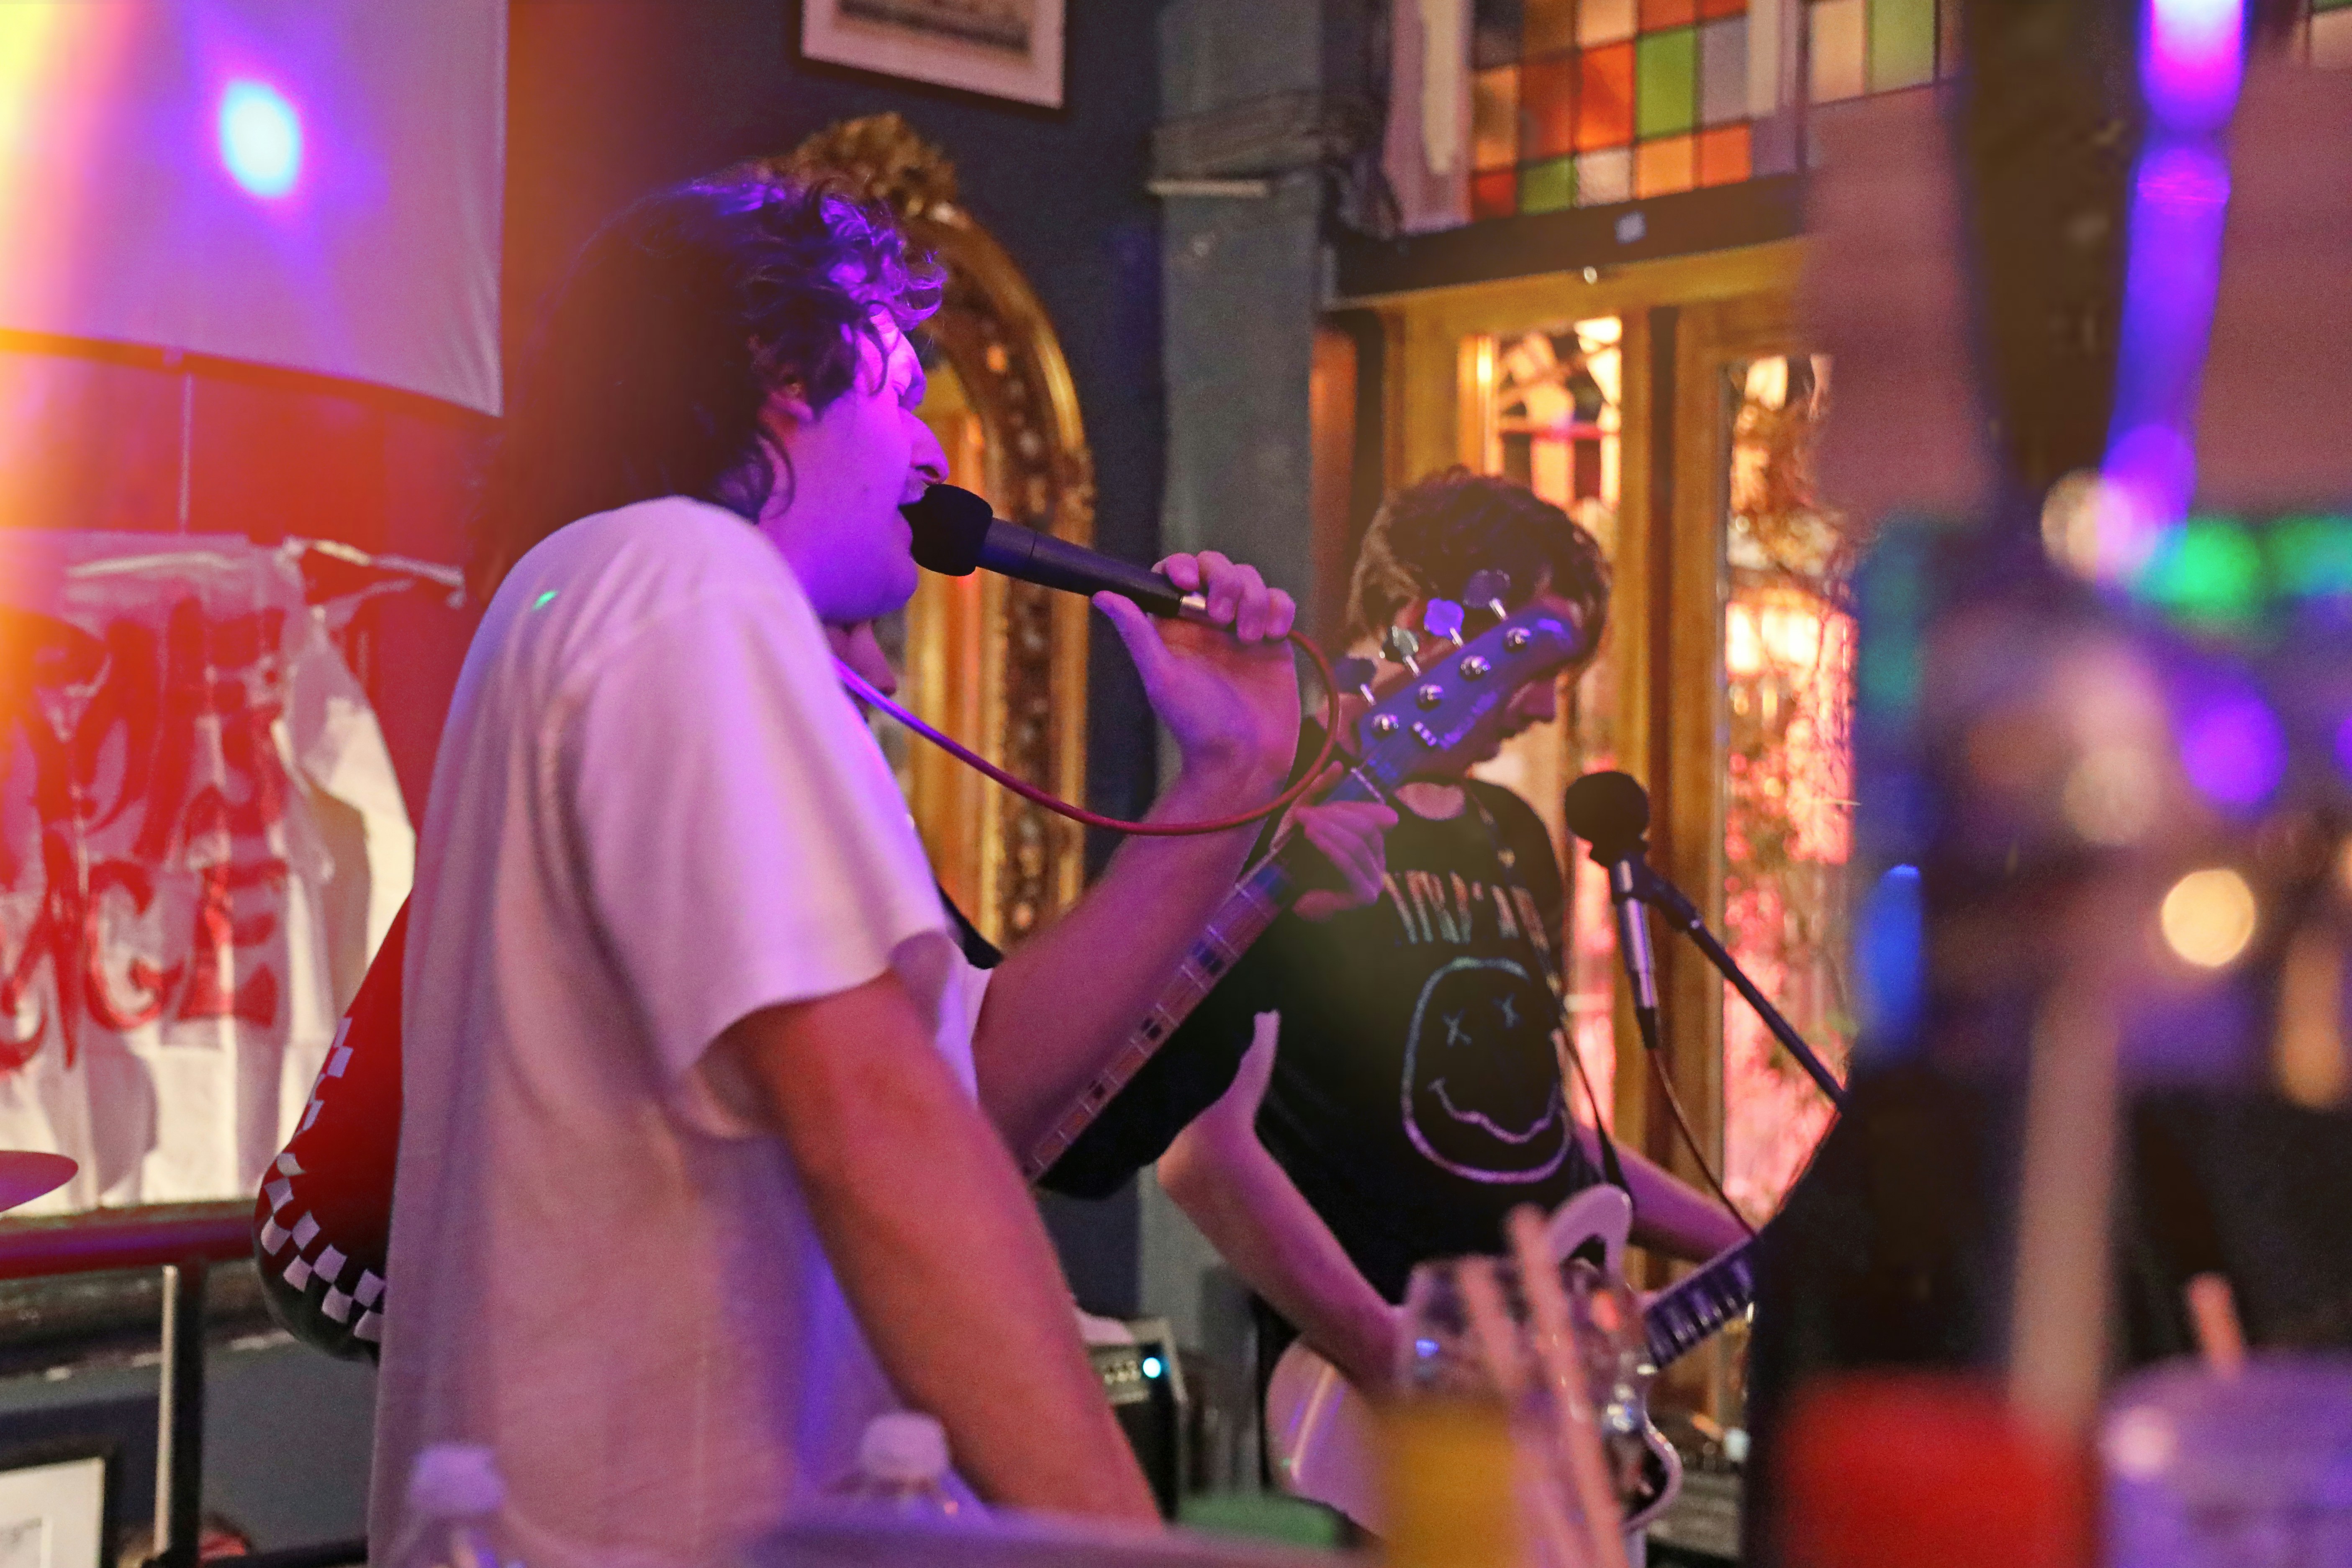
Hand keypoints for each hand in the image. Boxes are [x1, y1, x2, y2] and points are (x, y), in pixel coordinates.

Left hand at [1093, 552, 1299, 799]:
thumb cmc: (1197, 726)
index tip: (1188, 584)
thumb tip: (1101, 595)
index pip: (1175, 574)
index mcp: (1176, 626)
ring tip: (1249, 638)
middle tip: (1221, 618)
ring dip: (1252, 598)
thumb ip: (1137, 633)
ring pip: (1250, 579)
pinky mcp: (1274, 638)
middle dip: (1223, 580)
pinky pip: (1280, 601)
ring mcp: (1243, 627)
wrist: (1246, 760)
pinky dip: (1279, 608)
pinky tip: (1272, 635)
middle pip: (1216, 566)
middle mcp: (1208, 622)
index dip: (1182, 567)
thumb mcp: (1162, 678)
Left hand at [1289, 784, 1397, 921]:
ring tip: (1305, 823)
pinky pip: (1351, 865)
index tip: (1316, 806)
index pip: (1373, 816)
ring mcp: (1375, 879)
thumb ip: (1321, 790)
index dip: (1347, 807)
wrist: (1280, 895)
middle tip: (1306, 814)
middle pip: (1366, 827)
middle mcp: (1378, 860)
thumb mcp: (1306, 815)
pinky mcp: (1365, 895)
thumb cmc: (1293, 856)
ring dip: (1329, 830)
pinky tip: (1312, 837)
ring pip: (1358, 844)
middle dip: (1336, 816)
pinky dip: (1331, 848)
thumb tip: (1339, 765)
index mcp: (1372, 842)